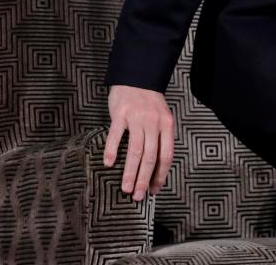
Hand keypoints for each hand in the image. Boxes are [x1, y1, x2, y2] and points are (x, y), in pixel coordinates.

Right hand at [104, 84, 174, 200]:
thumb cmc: (149, 103)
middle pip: (151, 156)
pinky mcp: (120, 114)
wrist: (137, 78)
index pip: (166, 155)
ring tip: (126, 188)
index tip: (155, 190)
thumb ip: (160, 139)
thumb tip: (155, 168)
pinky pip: (116, 135)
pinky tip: (109, 164)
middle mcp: (154, 123)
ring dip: (130, 171)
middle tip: (139, 196)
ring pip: (135, 150)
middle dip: (145, 179)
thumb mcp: (161, 119)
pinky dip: (112, 150)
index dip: (161, 174)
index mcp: (167, 125)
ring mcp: (137, 118)